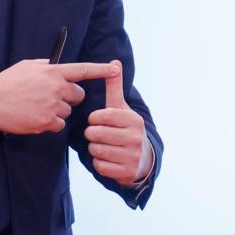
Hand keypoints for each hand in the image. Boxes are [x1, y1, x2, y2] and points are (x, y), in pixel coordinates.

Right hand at [0, 59, 117, 133]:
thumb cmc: (7, 83)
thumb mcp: (27, 66)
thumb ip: (45, 66)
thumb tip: (56, 67)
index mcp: (53, 72)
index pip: (83, 70)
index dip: (101, 69)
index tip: (115, 69)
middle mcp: (56, 88)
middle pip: (78, 95)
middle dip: (70, 97)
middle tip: (53, 97)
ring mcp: (52, 106)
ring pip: (68, 111)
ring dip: (58, 111)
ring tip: (38, 107)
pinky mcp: (47, 122)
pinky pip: (59, 124)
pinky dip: (51, 123)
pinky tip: (37, 118)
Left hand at [85, 59, 149, 184]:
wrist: (143, 159)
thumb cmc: (126, 128)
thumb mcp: (122, 108)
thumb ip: (115, 87)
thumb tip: (114, 62)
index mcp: (133, 120)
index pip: (103, 116)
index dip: (95, 118)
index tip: (98, 120)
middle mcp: (135, 138)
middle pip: (96, 134)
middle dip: (92, 134)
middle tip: (97, 134)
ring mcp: (132, 156)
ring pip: (96, 150)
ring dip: (94, 148)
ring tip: (103, 145)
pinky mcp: (126, 172)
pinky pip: (99, 166)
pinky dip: (99, 163)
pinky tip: (107, 158)